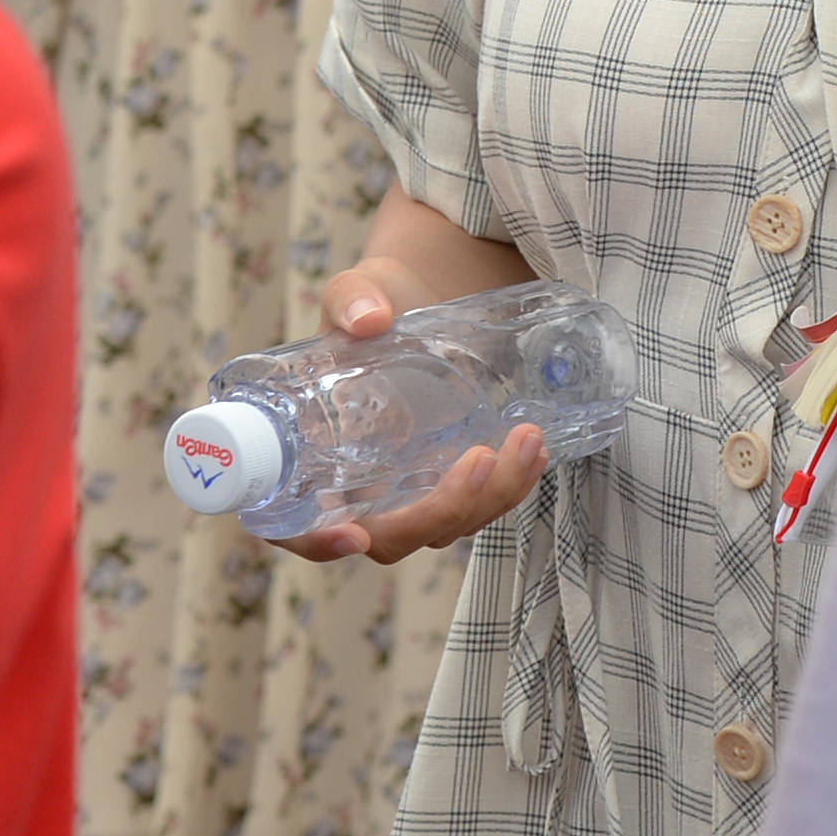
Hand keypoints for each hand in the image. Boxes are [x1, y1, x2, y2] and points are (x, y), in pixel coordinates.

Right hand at [272, 253, 551, 563]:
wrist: (414, 297)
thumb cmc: (368, 305)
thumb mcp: (352, 293)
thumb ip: (351, 301)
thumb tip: (369, 318)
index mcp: (310, 458)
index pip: (301, 528)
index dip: (321, 542)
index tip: (355, 535)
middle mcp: (359, 488)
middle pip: (391, 538)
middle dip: (441, 511)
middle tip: (481, 457)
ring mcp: (408, 490)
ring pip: (445, 528)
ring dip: (492, 498)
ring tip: (527, 440)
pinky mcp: (449, 479)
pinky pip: (478, 507)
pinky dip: (510, 489)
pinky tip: (536, 452)